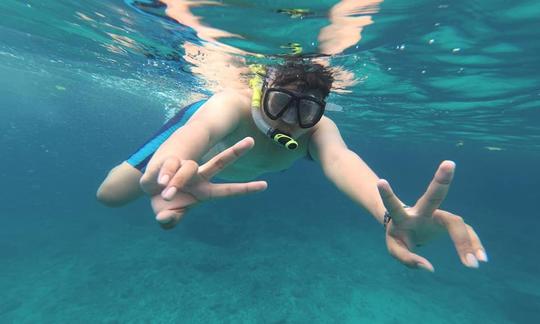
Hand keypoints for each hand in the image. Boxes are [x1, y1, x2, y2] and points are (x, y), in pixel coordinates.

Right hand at [143, 137, 266, 228]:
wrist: (149, 191)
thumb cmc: (164, 207)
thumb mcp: (167, 218)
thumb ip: (169, 221)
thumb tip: (166, 218)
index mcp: (205, 192)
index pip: (228, 190)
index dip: (245, 189)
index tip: (265, 186)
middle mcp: (199, 177)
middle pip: (220, 162)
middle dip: (236, 152)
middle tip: (251, 141)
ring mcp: (187, 169)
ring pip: (189, 166)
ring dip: (177, 180)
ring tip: (166, 193)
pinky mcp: (171, 164)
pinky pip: (169, 167)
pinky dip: (162, 176)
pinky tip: (157, 183)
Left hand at [377, 160, 486, 271]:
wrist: (411, 228)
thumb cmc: (400, 236)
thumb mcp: (396, 248)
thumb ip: (407, 259)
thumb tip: (428, 268)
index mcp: (403, 216)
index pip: (394, 206)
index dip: (387, 195)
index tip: (380, 180)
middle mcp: (423, 211)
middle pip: (433, 195)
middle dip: (441, 179)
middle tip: (449, 163)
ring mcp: (440, 215)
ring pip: (456, 223)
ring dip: (465, 242)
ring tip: (472, 264)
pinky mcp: (452, 224)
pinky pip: (467, 233)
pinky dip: (473, 246)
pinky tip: (481, 259)